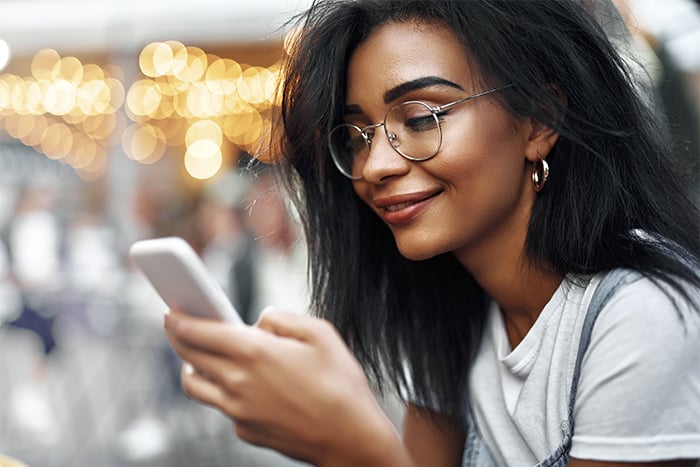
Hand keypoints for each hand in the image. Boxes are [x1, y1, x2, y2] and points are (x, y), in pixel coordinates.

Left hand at [164, 307, 402, 465]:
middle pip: (189, 356)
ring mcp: (238, 411)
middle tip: (175, 324)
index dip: (179, 318)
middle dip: (177, 336)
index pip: (198, 331)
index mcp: (254, 352)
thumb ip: (281, 318)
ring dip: (190, 366)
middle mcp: (238, 382)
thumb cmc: (340, 383)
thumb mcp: (320, 333)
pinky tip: (241, 383)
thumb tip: (259, 321)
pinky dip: (223, 391)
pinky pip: (223, 406)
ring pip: (196, 385)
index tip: (170, 310)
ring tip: (197, 355)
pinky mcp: (245, 431)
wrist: (351, 438)